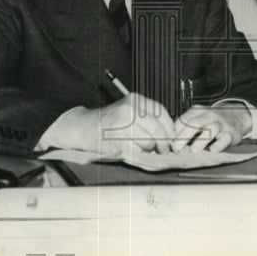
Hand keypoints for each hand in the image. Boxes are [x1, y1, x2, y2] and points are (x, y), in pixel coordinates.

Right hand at [51, 94, 174, 155]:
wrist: (84, 127)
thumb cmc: (110, 122)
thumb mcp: (130, 111)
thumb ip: (147, 118)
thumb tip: (170, 134)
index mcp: (135, 100)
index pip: (162, 113)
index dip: (170, 129)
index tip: (172, 138)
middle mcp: (129, 110)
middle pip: (158, 129)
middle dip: (164, 143)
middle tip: (164, 150)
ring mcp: (122, 125)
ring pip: (149, 142)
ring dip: (150, 150)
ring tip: (144, 149)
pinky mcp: (116, 141)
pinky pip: (137, 152)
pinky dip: (139, 155)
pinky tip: (135, 152)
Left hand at [171, 104, 251, 152]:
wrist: (236, 116)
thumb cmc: (211, 120)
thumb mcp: (197, 118)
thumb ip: (184, 127)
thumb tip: (168, 142)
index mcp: (197, 111)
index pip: (183, 120)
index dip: (174, 134)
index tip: (168, 145)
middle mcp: (209, 115)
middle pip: (195, 123)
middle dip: (184, 137)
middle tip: (177, 149)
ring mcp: (221, 124)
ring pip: (211, 129)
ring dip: (201, 141)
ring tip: (194, 151)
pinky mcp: (231, 134)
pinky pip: (225, 138)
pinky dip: (218, 145)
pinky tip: (212, 150)